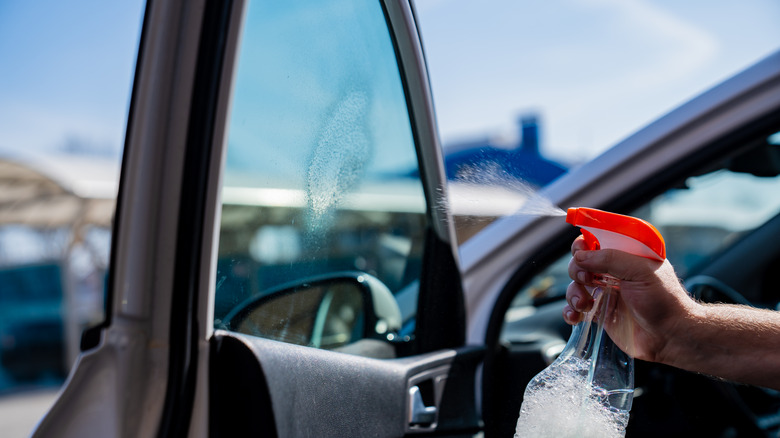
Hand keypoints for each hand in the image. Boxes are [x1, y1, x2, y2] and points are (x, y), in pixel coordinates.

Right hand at [562, 235, 694, 361]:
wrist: (671, 338)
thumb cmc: (665, 301)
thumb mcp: (641, 272)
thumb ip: (610, 259)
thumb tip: (580, 256)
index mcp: (626, 255)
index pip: (599, 240)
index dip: (585, 243)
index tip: (580, 253)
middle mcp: (614, 272)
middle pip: (581, 262)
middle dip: (576, 270)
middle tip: (586, 280)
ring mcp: (606, 292)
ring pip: (575, 285)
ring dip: (573, 293)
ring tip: (584, 305)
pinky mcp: (601, 313)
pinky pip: (576, 308)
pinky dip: (570, 311)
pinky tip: (575, 317)